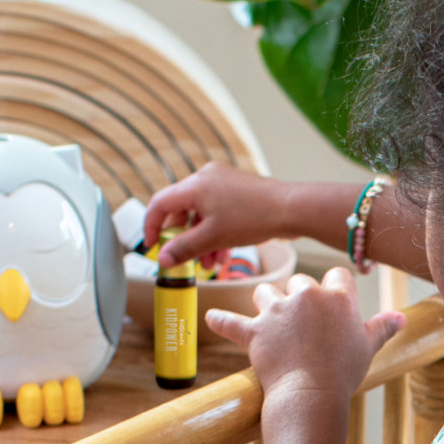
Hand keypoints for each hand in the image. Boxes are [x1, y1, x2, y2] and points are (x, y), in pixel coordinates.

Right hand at [143, 162, 291, 267]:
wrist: (292, 209)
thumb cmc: (254, 218)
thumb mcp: (213, 238)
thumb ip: (184, 248)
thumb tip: (163, 259)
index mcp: (195, 184)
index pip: (160, 203)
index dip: (151, 226)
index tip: (151, 247)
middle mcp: (207, 178)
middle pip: (181, 210)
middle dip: (184, 239)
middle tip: (184, 260)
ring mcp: (224, 182)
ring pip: (202, 214)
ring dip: (202, 241)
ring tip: (211, 265)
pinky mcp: (238, 191)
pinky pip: (218, 212)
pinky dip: (217, 233)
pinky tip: (224, 255)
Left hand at [206, 267, 404, 397]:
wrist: (311, 395)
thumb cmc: (343, 373)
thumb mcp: (368, 348)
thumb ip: (383, 328)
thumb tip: (401, 318)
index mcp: (336, 297)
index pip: (336, 277)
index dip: (334, 289)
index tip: (332, 304)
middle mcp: (306, 296)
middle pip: (299, 281)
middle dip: (298, 297)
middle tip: (301, 321)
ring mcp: (276, 311)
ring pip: (265, 292)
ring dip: (265, 303)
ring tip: (268, 319)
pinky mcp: (253, 330)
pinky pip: (230, 322)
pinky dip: (220, 321)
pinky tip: (210, 318)